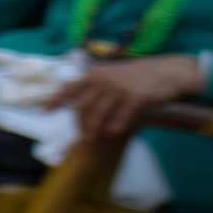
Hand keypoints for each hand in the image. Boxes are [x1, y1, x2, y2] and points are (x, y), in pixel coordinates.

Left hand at [56, 52, 204, 143]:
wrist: (169, 71)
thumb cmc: (139, 76)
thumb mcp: (114, 75)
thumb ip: (97, 87)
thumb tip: (79, 106)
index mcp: (96, 74)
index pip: (70, 87)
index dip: (56, 99)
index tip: (44, 109)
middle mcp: (105, 80)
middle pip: (83, 107)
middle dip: (80, 125)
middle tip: (80, 138)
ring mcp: (120, 89)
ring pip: (99, 114)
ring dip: (94, 130)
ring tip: (91, 141)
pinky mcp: (136, 98)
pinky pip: (121, 118)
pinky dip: (115, 127)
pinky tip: (114, 132)